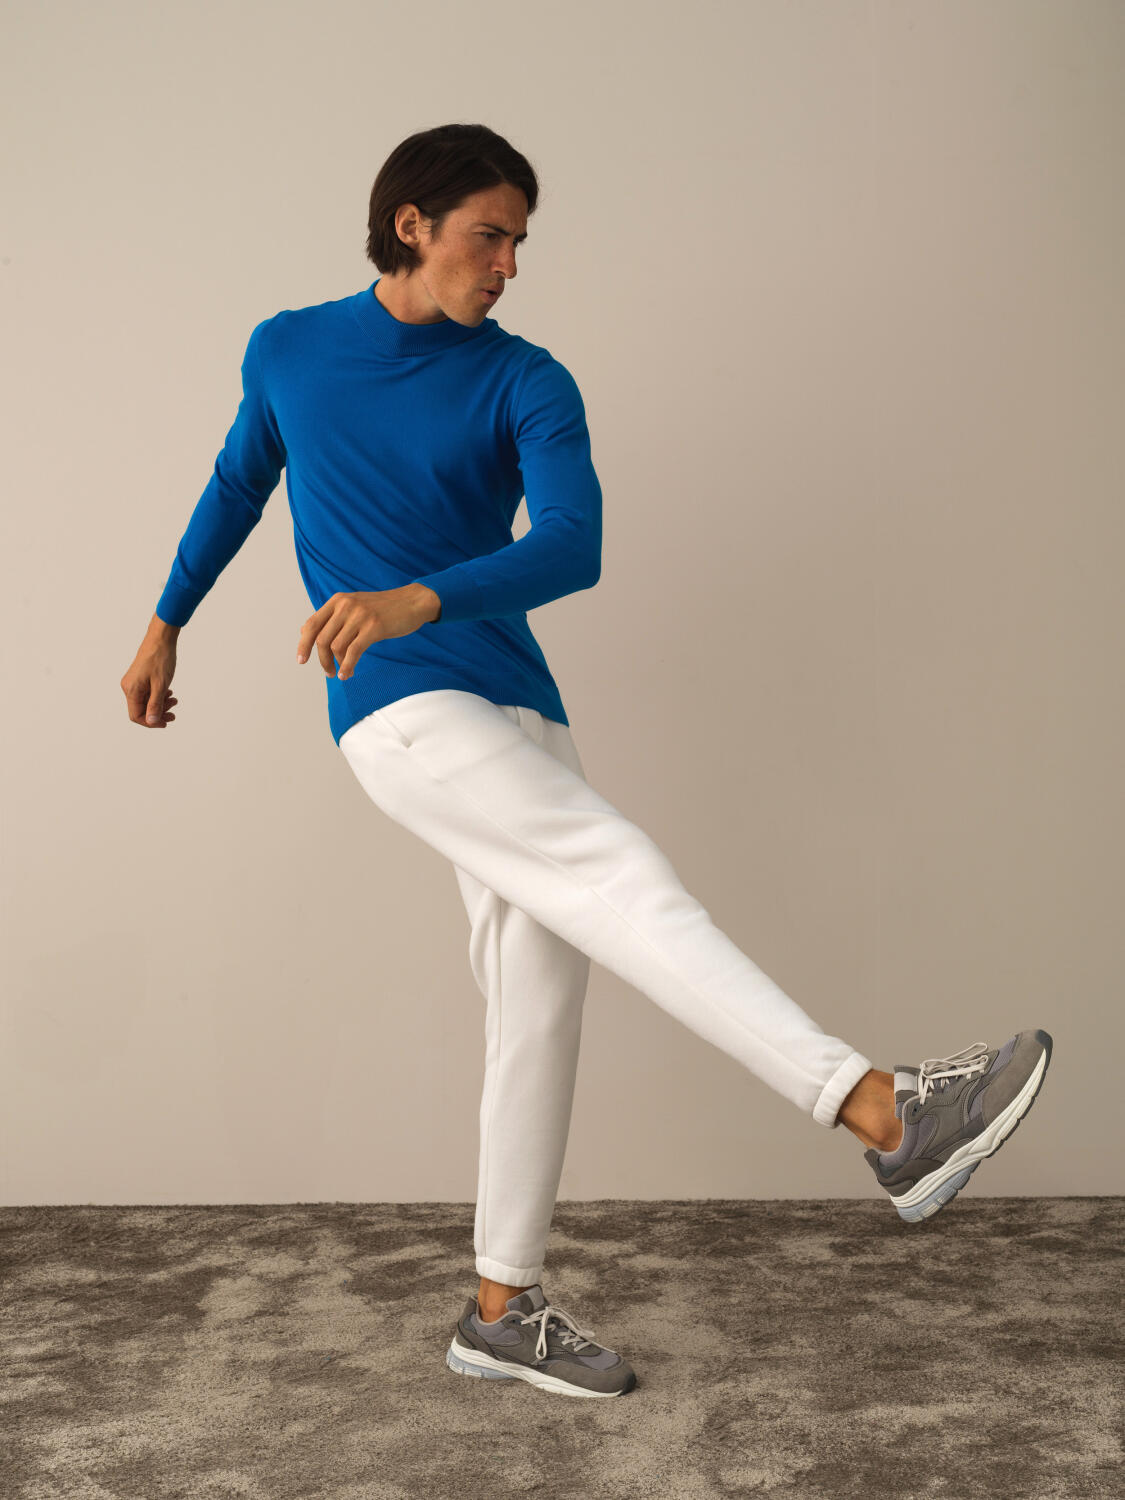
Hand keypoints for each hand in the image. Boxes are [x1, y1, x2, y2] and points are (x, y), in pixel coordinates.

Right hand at [121, 615, 180, 727]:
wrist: (161, 639)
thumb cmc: (161, 659)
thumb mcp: (161, 685)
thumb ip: (155, 704)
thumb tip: (151, 721)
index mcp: (131, 690)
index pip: (136, 716)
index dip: (150, 722)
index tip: (165, 722)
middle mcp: (129, 687)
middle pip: (141, 710)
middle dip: (158, 713)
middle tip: (174, 713)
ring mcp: (134, 682)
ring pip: (145, 702)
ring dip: (160, 704)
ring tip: (174, 700)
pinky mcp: (139, 678)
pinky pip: (147, 693)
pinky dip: (158, 696)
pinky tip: (169, 693)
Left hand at [296, 585, 440, 680]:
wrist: (412, 602)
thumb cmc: (383, 608)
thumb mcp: (354, 606)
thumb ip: (332, 617)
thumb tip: (305, 632)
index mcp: (337, 601)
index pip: (311, 625)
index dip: (303, 644)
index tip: (301, 660)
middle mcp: (345, 606)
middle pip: (321, 639)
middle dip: (321, 660)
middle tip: (327, 672)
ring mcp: (360, 616)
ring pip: (335, 647)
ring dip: (336, 665)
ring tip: (341, 673)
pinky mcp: (374, 627)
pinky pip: (353, 651)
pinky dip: (347, 666)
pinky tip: (347, 674)